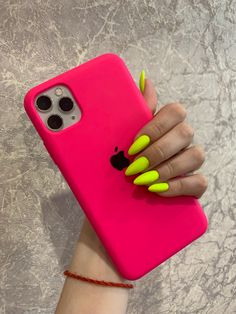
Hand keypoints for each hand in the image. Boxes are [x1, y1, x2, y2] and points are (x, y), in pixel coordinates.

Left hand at [125, 72, 207, 198]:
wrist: (133, 182)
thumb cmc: (132, 153)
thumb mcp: (130, 130)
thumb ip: (140, 107)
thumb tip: (143, 78)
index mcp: (169, 122)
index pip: (175, 111)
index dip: (155, 128)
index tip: (133, 145)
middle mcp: (184, 138)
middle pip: (185, 133)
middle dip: (158, 151)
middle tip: (135, 166)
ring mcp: (192, 159)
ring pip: (196, 155)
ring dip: (167, 169)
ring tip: (144, 180)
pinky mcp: (196, 183)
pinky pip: (199, 181)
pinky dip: (177, 186)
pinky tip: (157, 190)